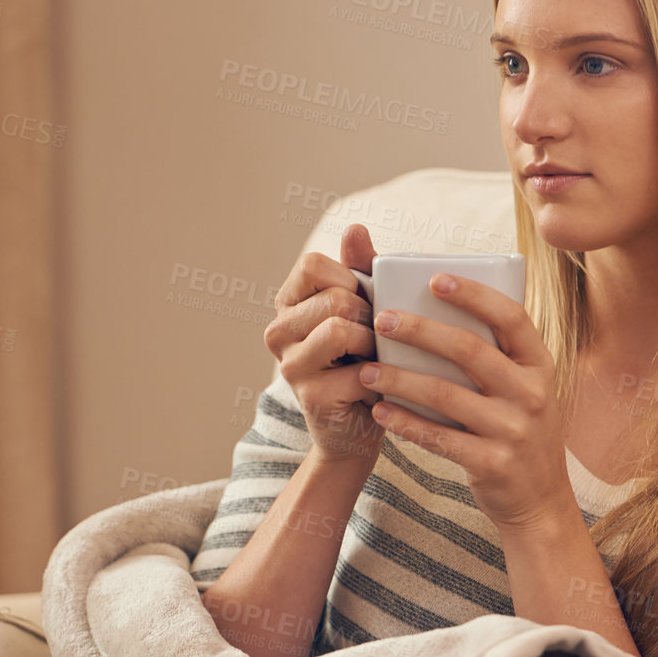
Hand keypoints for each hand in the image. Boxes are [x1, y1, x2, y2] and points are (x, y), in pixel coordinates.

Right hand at [263, 223, 386, 467]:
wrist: (360, 429)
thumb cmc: (366, 361)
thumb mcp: (365, 310)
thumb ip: (360, 269)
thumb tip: (355, 228)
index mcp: (288, 303)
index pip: (312, 264)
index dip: (349, 279)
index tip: (363, 304)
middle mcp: (277, 332)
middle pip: (334, 297)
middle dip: (370, 317)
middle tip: (376, 340)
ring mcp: (289, 366)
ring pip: (339, 328)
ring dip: (373, 345)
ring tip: (376, 360)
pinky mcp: (310, 397)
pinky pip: (357, 371)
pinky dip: (380, 379)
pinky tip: (377, 390)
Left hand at [358, 273, 575, 530]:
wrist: (540, 499)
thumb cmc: (520, 430)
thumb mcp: (525, 388)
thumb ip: (497, 356)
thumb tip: (439, 310)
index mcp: (540, 365)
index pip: (511, 316)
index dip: (473, 294)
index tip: (434, 279)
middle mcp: (532, 393)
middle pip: (470, 350)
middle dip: (420, 330)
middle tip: (381, 320)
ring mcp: (513, 430)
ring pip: (445, 394)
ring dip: (400, 379)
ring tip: (366, 369)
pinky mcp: (491, 463)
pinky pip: (438, 437)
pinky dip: (405, 422)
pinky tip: (380, 411)